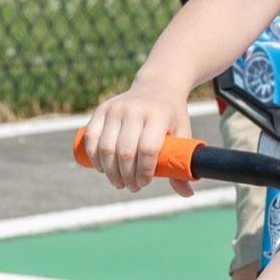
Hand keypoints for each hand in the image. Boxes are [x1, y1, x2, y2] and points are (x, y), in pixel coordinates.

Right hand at [80, 81, 195, 196]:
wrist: (158, 85)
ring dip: (110, 171)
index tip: (145, 183)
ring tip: (118, 182)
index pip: (148, 149)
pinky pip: (91, 138)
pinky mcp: (102, 109)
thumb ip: (183, 162)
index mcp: (158, 115)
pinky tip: (102, 169)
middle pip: (125, 151)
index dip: (144, 171)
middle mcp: (135, 110)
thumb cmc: (172, 116)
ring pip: (105, 147)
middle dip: (126, 175)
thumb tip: (187, 193)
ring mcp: (116, 108)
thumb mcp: (183, 133)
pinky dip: (94, 157)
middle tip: (132, 187)